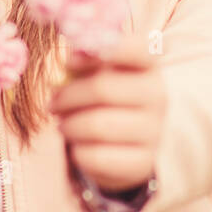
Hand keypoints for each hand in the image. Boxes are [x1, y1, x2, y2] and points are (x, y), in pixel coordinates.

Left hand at [47, 34, 165, 193]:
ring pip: (97, 125)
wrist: (123, 144)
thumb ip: (81, 59)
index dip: (100, 51)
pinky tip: (78, 147)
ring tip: (63, 125)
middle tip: (53, 103)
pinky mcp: (143, 162)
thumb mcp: (95, 72)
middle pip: (103, 88)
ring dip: (69, 125)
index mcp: (148, 65)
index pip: (138, 48)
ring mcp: (154, 131)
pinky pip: (97, 157)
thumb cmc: (102, 97)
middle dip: (68, 96)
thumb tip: (67, 58)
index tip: (69, 61)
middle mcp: (158, 96)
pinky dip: (78, 152)